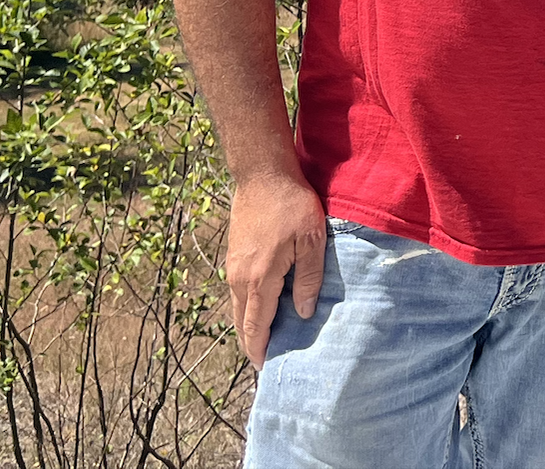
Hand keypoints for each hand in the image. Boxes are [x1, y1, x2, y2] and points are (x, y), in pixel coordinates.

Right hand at [227, 171, 327, 365]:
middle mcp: (239, 278)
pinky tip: (261, 309)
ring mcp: (232, 266)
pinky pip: (237, 292)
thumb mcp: (312, 241)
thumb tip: (303, 313)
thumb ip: (308, 279)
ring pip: (236, 308)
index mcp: (259, 278)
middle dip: (252, 345)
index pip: (255, 326)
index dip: (260, 350)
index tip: (267, 370)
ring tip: (265, 341)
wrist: (263, 174)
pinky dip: (246, 308)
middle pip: (241, 322)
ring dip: (248, 327)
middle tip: (267, 362)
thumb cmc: (292, 205)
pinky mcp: (233, 256)